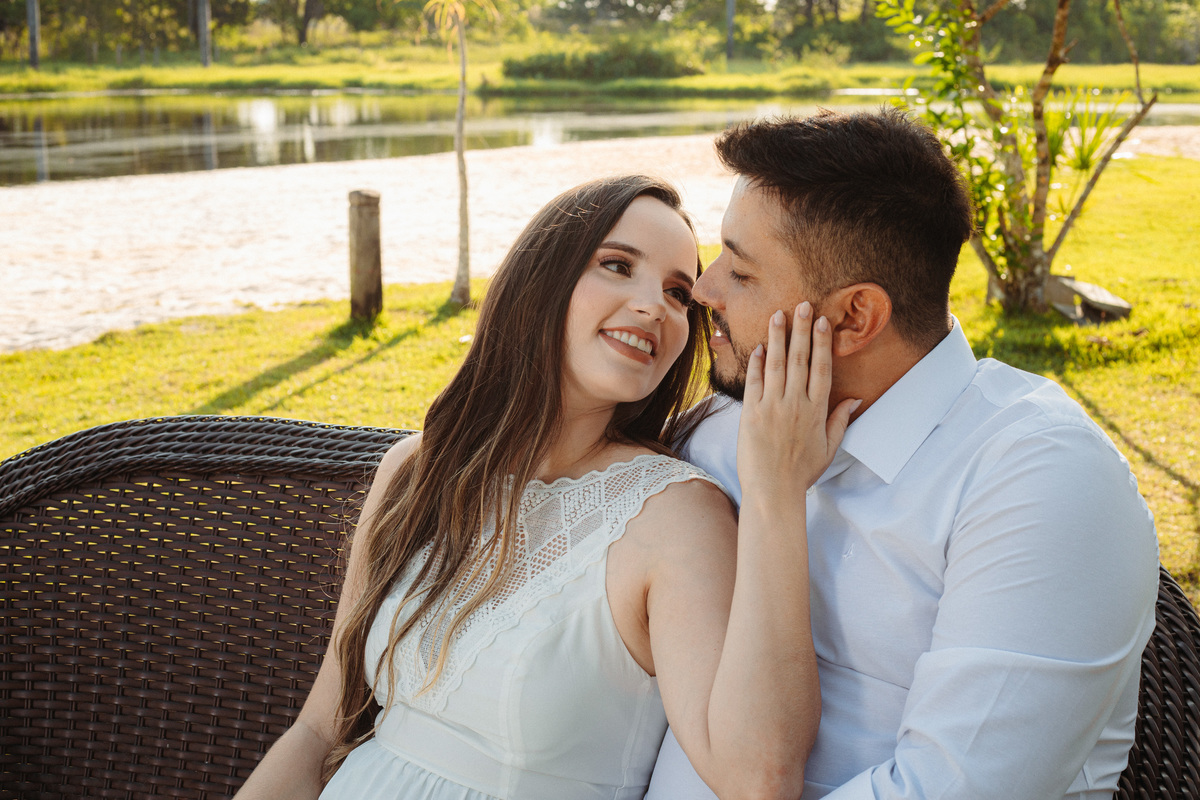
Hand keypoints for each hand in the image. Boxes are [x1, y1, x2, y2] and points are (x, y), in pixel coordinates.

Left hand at [736, 302, 860, 494]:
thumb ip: (841, 421)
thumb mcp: (829, 449)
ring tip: (778, 314)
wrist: (772, 491)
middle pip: (800, 359)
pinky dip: (756, 363)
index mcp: (816, 411)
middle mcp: (796, 404)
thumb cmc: (801, 473)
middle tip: (802, 305)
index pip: (822, 368)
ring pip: (776, 364)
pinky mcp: (751, 413)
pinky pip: (754, 381)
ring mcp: (772, 407)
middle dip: (801, 329)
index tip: (823, 322)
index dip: (822, 343)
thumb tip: (856, 400)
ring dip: (777, 337)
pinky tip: (759, 346)